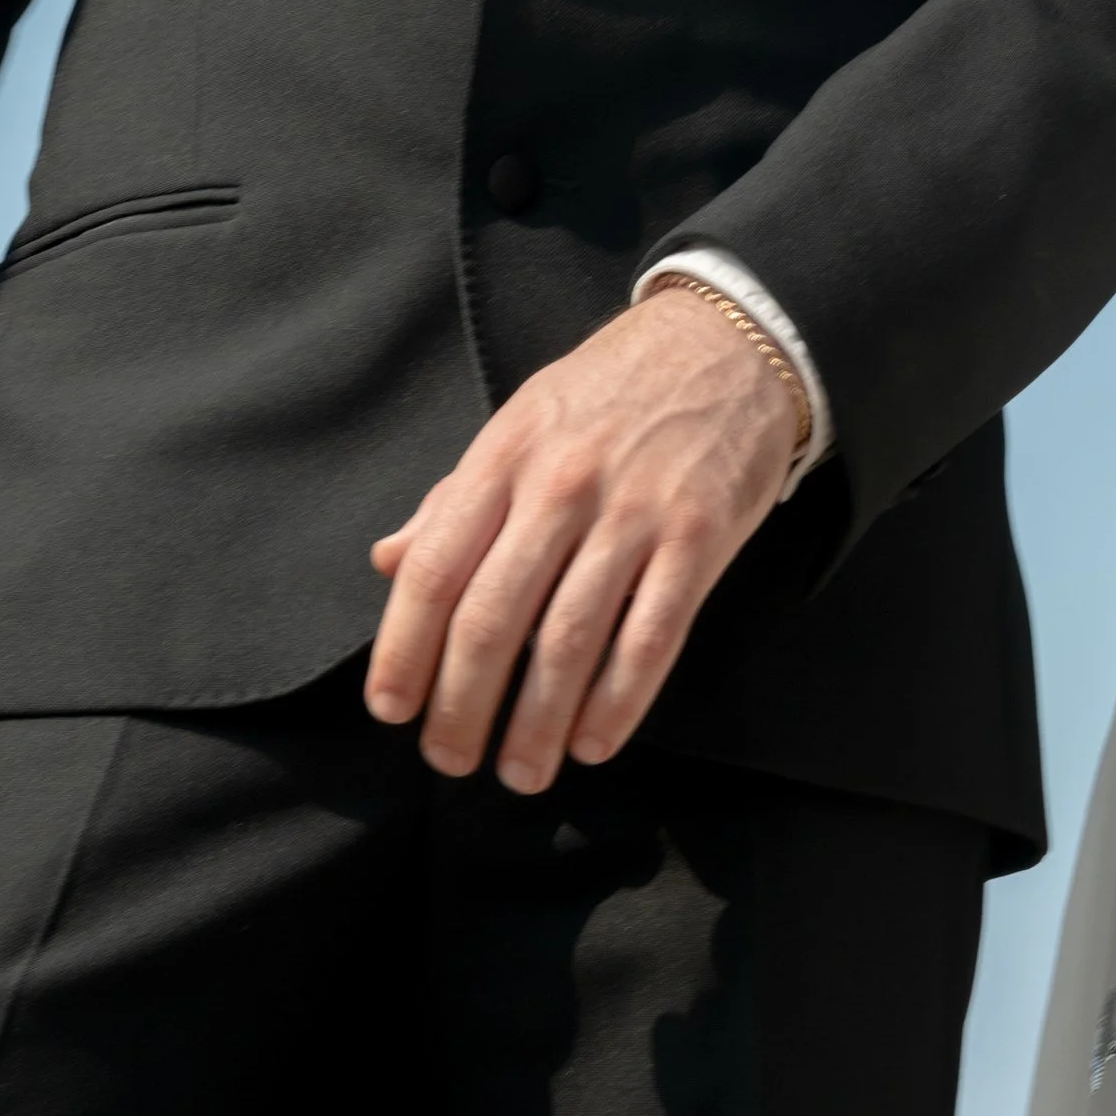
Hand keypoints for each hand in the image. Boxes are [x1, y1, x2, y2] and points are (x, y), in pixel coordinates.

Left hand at [365, 286, 802, 795]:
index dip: (404, 651)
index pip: (435, 569)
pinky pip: (651, 639)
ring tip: (519, 773)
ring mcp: (634, 513)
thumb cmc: (614, 388)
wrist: (728, 342)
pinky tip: (593, 743)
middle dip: (462, 707)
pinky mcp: (699, 538)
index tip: (392, 709)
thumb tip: (388, 561)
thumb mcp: (523, 420)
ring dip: (536, 724)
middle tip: (450, 761)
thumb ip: (456, 496)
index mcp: (506, 454)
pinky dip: (618, 704)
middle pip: (493, 619)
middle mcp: (563, 485)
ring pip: (569, 642)